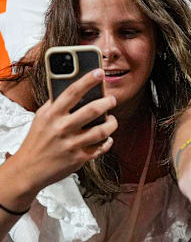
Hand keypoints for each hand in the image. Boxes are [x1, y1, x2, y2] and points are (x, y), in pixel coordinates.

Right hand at [11, 69, 116, 199]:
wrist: (28, 169)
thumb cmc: (37, 140)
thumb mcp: (41, 118)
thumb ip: (56, 104)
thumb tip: (75, 89)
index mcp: (52, 114)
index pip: (72, 92)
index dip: (88, 80)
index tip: (100, 72)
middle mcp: (62, 128)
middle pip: (93, 110)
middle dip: (108, 102)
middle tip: (111, 99)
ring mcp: (72, 144)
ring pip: (102, 130)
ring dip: (112, 123)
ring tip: (112, 120)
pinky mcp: (80, 158)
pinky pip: (102, 147)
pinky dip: (108, 141)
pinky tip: (108, 137)